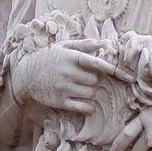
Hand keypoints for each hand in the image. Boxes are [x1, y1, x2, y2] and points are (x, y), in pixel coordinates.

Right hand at [10, 39, 130, 113]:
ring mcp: (64, 88)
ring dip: (90, 92)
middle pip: (95, 81)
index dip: (112, 69)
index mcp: (71, 57)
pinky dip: (88, 106)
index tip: (126, 76)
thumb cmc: (48, 59)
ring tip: (80, 88)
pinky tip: (85, 103)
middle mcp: (69, 72)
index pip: (96, 63)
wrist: (25, 76)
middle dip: (94, 81)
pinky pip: (83, 107)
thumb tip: (104, 43)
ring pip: (91, 93)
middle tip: (85, 79)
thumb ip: (84, 45)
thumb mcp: (63, 47)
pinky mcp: (61, 102)